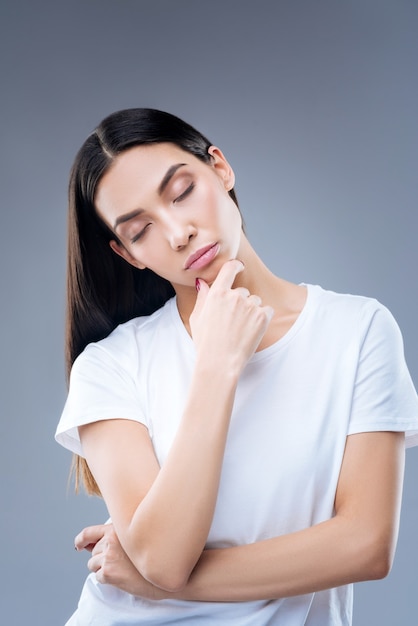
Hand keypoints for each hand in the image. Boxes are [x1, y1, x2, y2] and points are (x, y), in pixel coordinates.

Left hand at [75, 523, 165, 598]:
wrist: (165, 573)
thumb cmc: (153, 554)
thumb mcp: (133, 538)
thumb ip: (112, 538)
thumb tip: (86, 545)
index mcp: (116, 528)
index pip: (89, 532)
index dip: (81, 539)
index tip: (78, 545)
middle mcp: (111, 539)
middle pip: (93, 551)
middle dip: (102, 558)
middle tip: (121, 562)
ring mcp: (109, 555)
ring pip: (93, 564)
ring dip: (104, 569)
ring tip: (123, 569)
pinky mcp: (109, 572)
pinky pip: (99, 577)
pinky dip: (108, 580)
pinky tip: (123, 577)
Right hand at [190, 260, 272, 376]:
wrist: (219, 363)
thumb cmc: (205, 343)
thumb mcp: (197, 318)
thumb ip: (203, 298)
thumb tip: (203, 283)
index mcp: (217, 293)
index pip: (229, 268)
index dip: (236, 266)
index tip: (239, 267)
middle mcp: (234, 296)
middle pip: (243, 291)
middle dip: (240, 302)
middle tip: (232, 321)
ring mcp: (250, 306)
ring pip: (255, 301)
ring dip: (251, 310)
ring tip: (241, 329)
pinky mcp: (262, 317)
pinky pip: (267, 310)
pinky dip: (262, 318)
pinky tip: (252, 330)